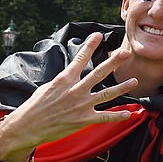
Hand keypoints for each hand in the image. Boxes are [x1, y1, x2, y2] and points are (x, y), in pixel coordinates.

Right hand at [0, 32, 137, 157]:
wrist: (28, 126)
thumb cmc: (36, 106)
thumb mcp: (48, 87)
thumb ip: (65, 80)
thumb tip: (73, 71)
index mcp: (64, 80)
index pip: (79, 59)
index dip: (90, 46)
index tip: (99, 35)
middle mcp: (75, 91)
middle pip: (98, 74)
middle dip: (113, 63)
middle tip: (125, 53)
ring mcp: (81, 105)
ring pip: (107, 95)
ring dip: (122, 87)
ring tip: (134, 81)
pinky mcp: (84, 120)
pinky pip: (105, 117)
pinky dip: (118, 116)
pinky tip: (129, 113)